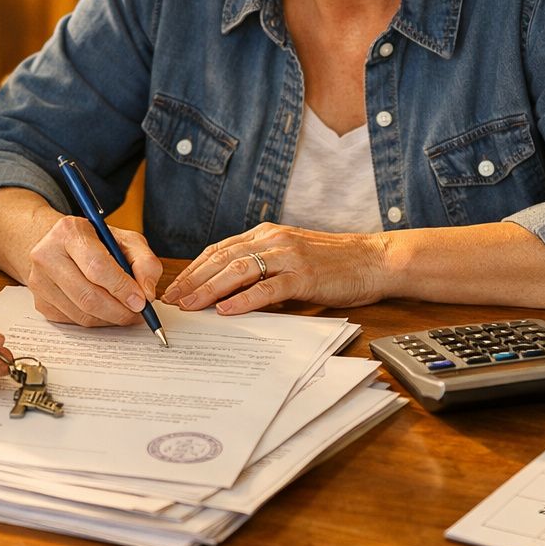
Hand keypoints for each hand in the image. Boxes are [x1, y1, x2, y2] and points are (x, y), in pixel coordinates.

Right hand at [20, 214, 162, 327]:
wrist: (59, 245)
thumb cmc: (96, 242)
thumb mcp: (126, 239)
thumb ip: (144, 261)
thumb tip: (147, 293)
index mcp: (70, 232)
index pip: (97, 266)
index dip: (122, 288)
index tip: (141, 301)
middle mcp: (47, 255)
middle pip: (88, 296)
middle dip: (120, 311)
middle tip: (139, 314)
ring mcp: (40, 281)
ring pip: (81, 314)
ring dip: (110, 319)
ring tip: (126, 312)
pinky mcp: (40, 302)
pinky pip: (73, 322)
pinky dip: (96, 322)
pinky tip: (106, 311)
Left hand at [163, 223, 386, 315]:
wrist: (373, 260)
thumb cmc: (334, 263)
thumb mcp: (292, 257)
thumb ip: (263, 267)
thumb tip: (229, 290)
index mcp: (267, 234)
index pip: (220, 249)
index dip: (194, 268)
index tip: (175, 286)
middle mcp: (273, 240)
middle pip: (222, 258)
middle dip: (192, 279)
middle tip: (171, 300)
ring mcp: (288, 256)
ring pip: (238, 270)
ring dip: (209, 288)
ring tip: (190, 305)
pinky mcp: (303, 276)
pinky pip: (267, 288)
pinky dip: (243, 300)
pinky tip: (226, 310)